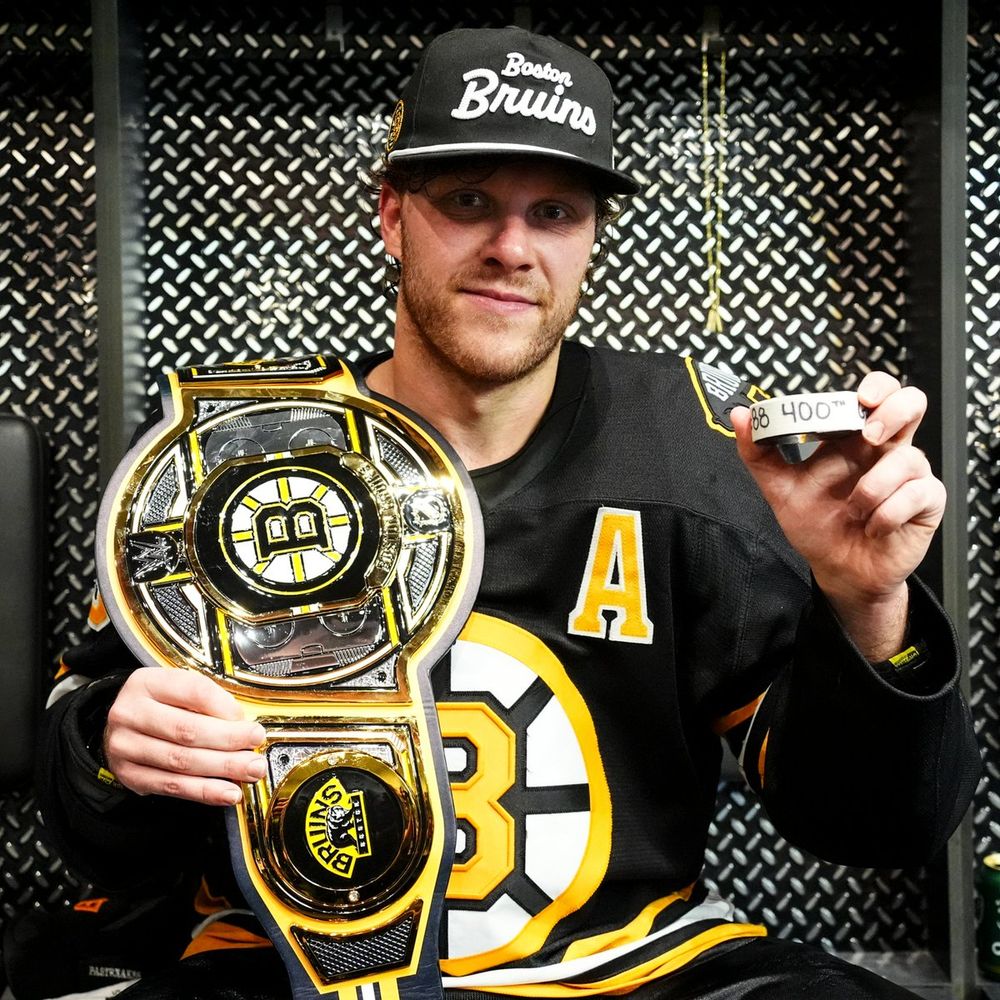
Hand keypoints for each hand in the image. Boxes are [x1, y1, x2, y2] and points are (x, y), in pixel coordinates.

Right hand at [104, 667, 266, 805]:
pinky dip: (204, 791)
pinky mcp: (129, 774)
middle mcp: (131, 713)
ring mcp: (126, 746)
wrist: (125, 725)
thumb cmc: (161, 705)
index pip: (195, 692)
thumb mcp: (179, 690)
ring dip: (223, 769)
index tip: (249, 721)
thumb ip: (209, 702)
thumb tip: (244, 726)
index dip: (227, 708)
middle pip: (188, 730)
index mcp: (148, 683)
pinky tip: (227, 791)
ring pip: (182, 761)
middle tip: (256, 746)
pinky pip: (172, 786)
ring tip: (250, 770)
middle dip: (230, 741)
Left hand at [731, 373, 945, 657]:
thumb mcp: (780, 488)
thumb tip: (740, 416)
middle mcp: (883, 451)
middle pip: (912, 404)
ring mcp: (908, 476)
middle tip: (869, 434)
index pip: (876, 394)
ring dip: (875, 485)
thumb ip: (758, 453)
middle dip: (894, 411)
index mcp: (852, 439)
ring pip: (911, 457)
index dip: (876, 387)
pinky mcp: (925, 503)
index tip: (860, 399)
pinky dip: (889, 512)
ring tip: (855, 507)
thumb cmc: (816, 525)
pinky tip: (874, 526)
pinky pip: (918, 494)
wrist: (836, 571)